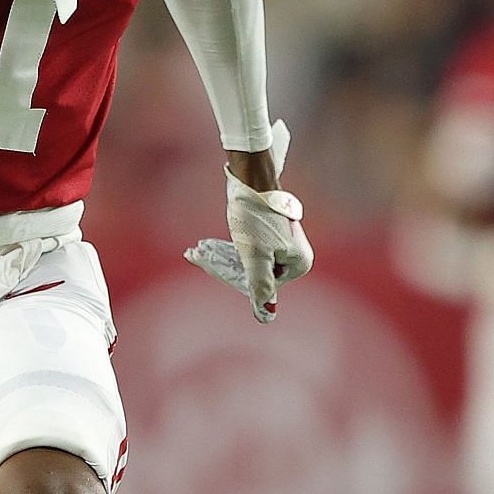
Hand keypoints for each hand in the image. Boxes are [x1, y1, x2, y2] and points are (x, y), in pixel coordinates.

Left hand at [185, 120, 313, 322]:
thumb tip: (266, 316)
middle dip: (223, 265)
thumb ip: (260, 285)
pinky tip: (203, 248)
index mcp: (298, 264)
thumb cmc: (254, 215)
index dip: (235, 276)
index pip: (262, 285)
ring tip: (195, 250)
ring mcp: (283, 245)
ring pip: (247, 261)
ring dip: (220, 257)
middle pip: (255, 273)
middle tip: (194, 253)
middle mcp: (295, 257)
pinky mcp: (269, 234)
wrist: (250, 177)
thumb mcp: (255, 254)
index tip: (210, 262)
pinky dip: (226, 249)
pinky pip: (247, 249)